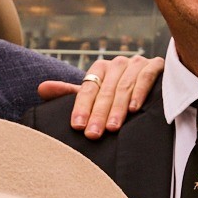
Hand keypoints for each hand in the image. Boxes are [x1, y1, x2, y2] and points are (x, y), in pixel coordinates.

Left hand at [35, 53, 164, 138]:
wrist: (155, 85)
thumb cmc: (120, 94)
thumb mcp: (96, 94)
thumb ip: (71, 93)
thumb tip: (41, 89)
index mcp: (101, 68)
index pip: (88, 88)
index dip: (82, 107)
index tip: (78, 126)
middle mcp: (118, 64)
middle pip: (105, 90)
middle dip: (98, 113)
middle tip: (93, 134)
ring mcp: (137, 63)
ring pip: (124, 86)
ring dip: (117, 108)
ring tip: (112, 128)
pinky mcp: (156, 66)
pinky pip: (146, 78)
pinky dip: (140, 93)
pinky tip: (135, 109)